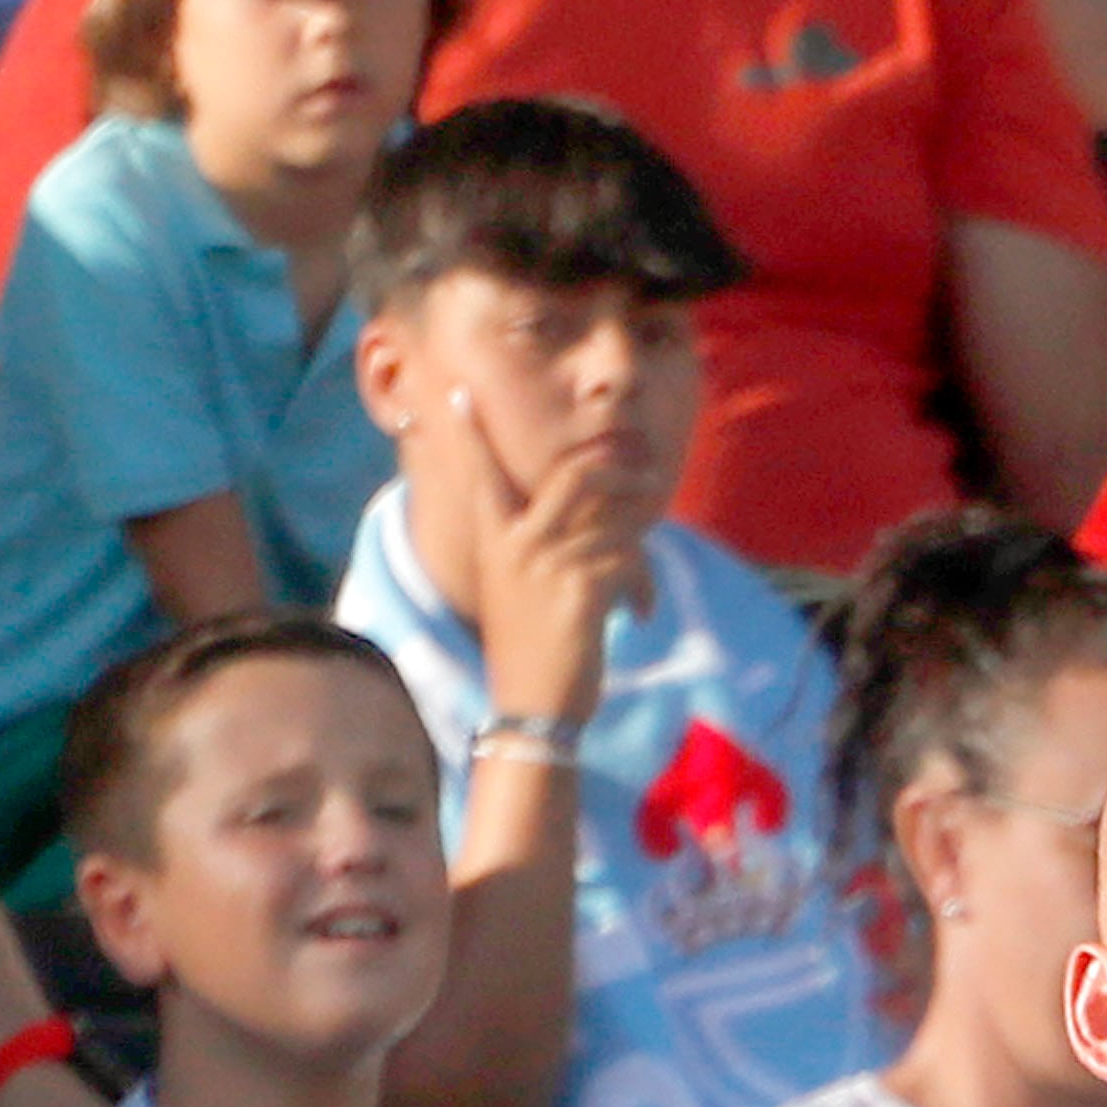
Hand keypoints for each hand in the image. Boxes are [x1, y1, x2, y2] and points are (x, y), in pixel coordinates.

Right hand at [447, 388, 651, 737]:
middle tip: (644, 479)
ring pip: (613, 518)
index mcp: (495, 539)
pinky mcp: (583, 592)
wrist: (532, 711)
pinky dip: (643, 584)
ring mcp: (550, 564)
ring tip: (643, 571)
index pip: (482, 472)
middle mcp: (518, 542)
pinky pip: (629, 558)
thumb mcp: (516, 591)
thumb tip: (585, 521)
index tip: (461, 394)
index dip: (473, 433)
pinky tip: (640, 614)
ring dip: (640, 538)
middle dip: (616, 467)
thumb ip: (536, 549)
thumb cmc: (528, 653)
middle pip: (575, 472)